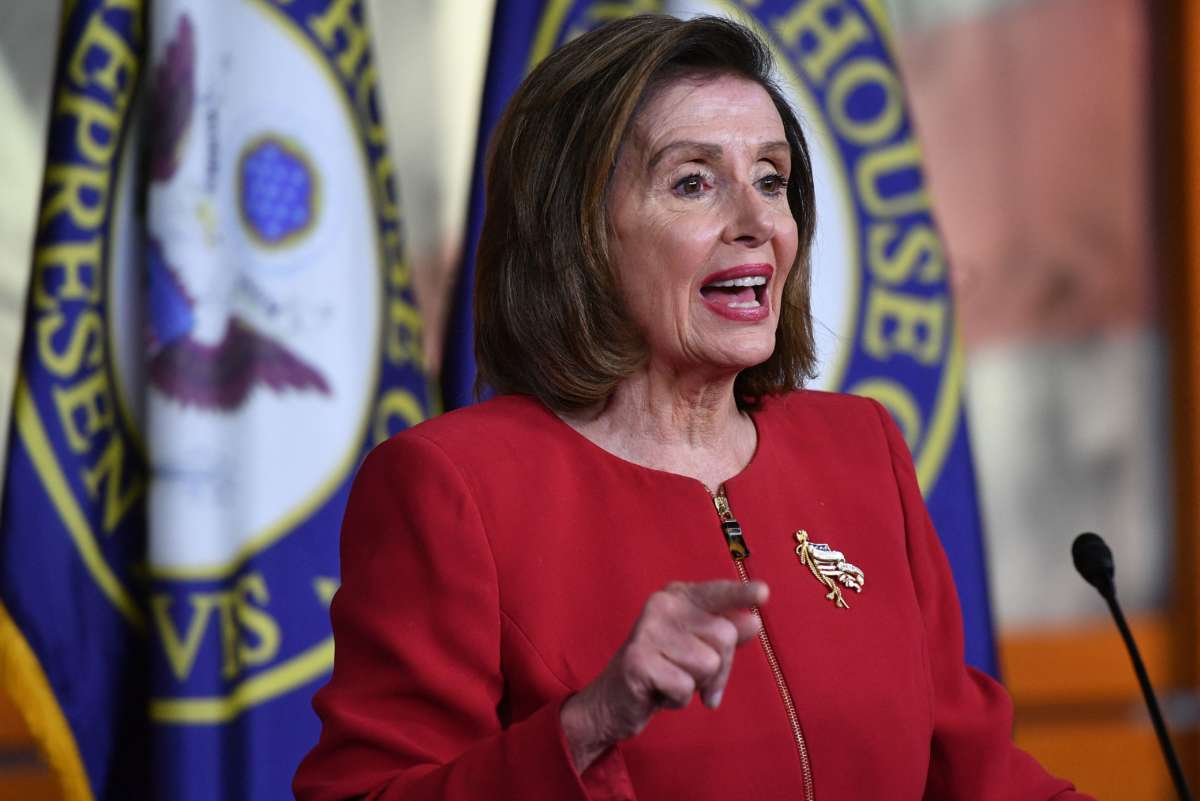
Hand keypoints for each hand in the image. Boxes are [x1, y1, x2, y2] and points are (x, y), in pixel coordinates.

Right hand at [560, 579, 767, 771]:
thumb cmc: (664, 670)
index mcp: (677, 597)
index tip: (764, 593)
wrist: (615, 699)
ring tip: (671, 680)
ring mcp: (648, 630)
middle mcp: (662, 606)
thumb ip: (724, 634)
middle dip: (719, 668)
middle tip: (692, 676)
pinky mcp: (638, 659)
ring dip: (696, 685)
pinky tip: (658, 692)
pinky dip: (677, 699)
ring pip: (708, 663)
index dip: (741, 594)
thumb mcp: (697, 649)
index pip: (717, 593)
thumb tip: (753, 621)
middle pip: (724, 636)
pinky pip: (685, 687)